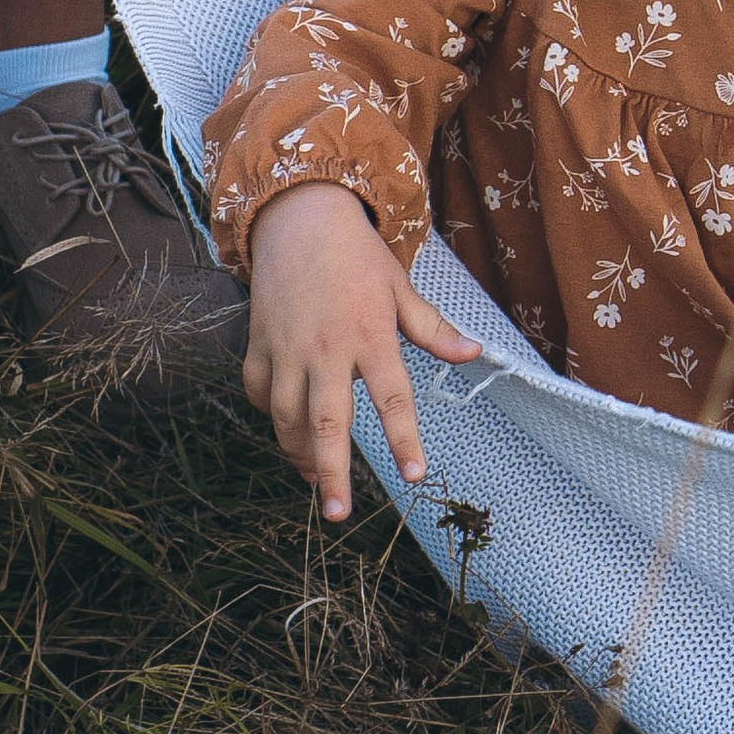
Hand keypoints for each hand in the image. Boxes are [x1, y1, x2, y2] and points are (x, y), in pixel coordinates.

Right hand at [244, 182, 476, 522]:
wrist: (299, 219)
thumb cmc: (357, 257)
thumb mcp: (400, 288)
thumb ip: (433, 328)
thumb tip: (475, 355)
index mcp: (370, 335)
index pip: (393, 397)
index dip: (404, 439)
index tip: (413, 476)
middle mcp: (326, 348)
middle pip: (327, 422)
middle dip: (332, 472)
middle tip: (338, 514)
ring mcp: (287, 349)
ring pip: (287, 417)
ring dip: (300, 454)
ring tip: (317, 482)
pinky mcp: (258, 345)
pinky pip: (261, 394)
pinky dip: (271, 416)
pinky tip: (287, 431)